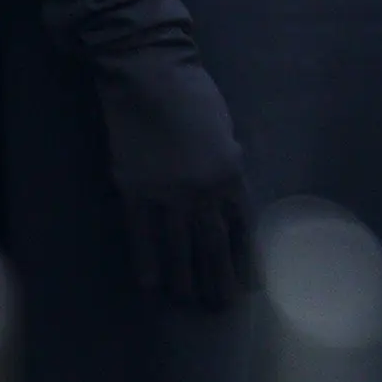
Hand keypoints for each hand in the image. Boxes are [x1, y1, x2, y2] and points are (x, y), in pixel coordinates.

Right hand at [93, 57, 254, 312]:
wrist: (148, 75)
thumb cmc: (193, 95)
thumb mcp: (224, 132)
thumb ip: (226, 166)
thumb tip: (224, 196)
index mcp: (231, 173)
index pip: (241, 226)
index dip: (244, 257)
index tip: (248, 283)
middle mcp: (203, 191)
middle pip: (213, 245)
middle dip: (218, 279)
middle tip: (221, 306)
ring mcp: (166, 194)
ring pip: (178, 248)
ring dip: (184, 279)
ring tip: (188, 301)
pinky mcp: (133, 192)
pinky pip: (141, 237)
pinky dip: (147, 262)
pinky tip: (151, 285)